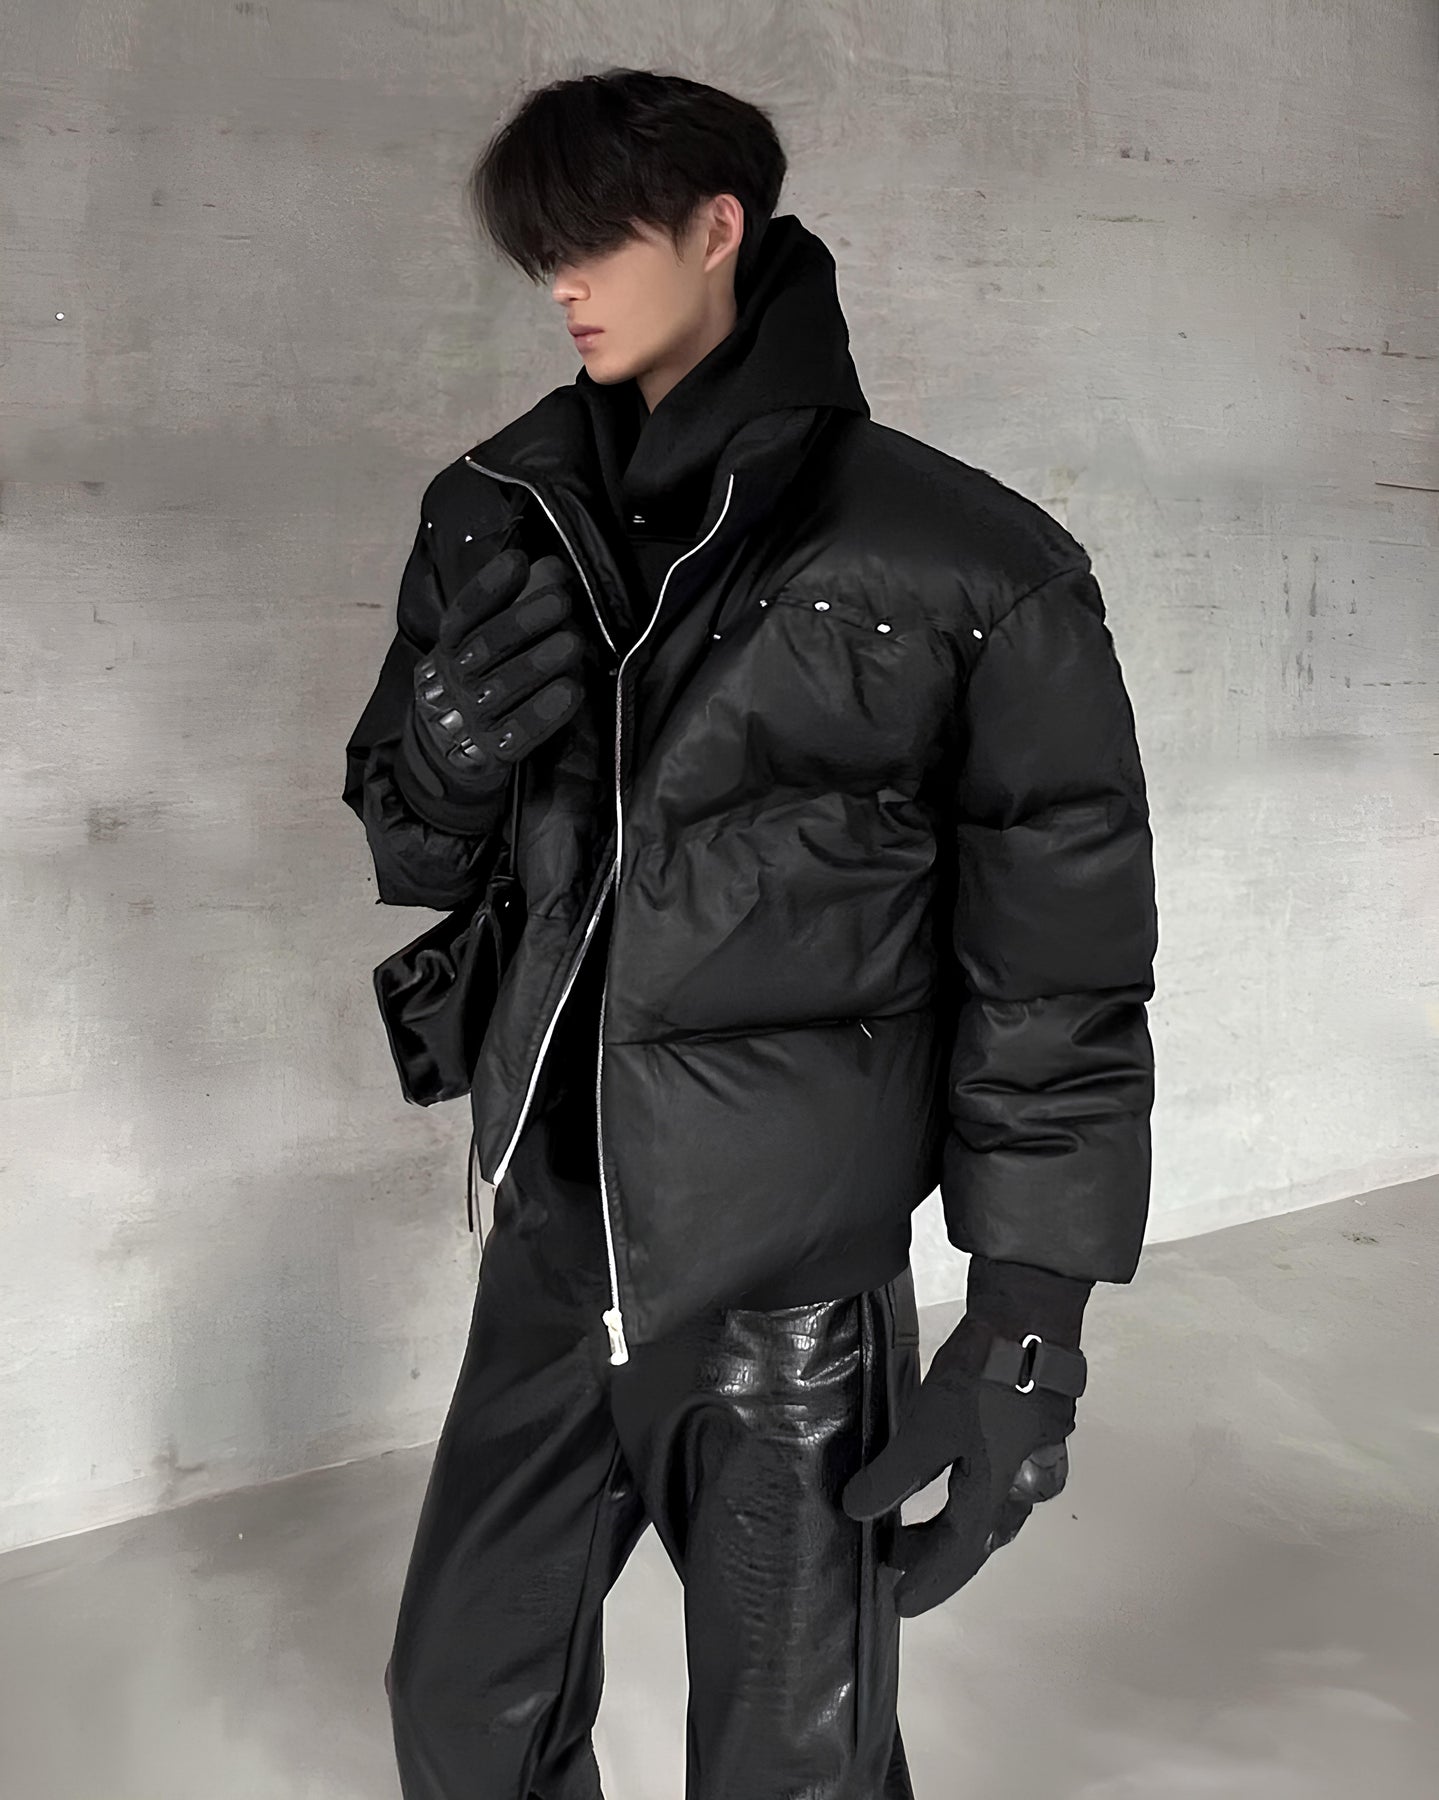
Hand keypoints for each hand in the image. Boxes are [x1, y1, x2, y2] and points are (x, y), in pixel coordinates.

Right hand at [398, 548, 589, 807]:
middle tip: (562, 600)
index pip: (464, 613)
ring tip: (574, 643)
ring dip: (540, 662)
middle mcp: (456, 679)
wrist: (446, 753)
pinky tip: (571, 691)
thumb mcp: (482, 642)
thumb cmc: (479, 682)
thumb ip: (515, 605)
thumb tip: (552, 567)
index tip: (518, 560)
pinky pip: (520, 732)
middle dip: (525, 620)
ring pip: (504, 687)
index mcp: (450, 647)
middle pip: (487, 646)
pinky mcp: (495, 751)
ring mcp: (473, 716)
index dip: (489, 586)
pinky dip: (546, 711)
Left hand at [840, 1314, 1079, 1616]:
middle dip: (936, 1551)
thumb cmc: (982, 1380)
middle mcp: (1022, 1485)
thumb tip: (857, 1513)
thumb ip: (894, 1475)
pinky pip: (999, 1479)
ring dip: (954, 1522)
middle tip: (894, 1556)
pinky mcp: (1033, 1430)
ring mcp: (1034, 1458)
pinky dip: (970, 1491)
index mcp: (997, 1493)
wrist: (1030, 1320)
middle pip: (978, 1535)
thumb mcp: (928, 1428)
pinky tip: (951, 1475)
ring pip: (992, 1509)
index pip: (959, 1554)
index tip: (901, 1603)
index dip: (929, 1580)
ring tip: (913, 1522)